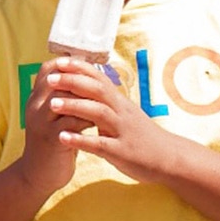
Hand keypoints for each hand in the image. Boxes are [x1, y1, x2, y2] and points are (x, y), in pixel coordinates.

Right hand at [15, 56, 91, 194]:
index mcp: (35, 99)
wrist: (39, 175)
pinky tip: (98, 123)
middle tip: (101, 85)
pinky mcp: (52, 139)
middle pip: (57, 81)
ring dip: (86, 100)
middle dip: (82, 81)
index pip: (48, 70)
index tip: (87, 67)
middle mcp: (35, 107)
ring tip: (102, 103)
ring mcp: (42, 123)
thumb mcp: (51, 117)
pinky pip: (71, 122)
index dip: (68, 65)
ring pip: (65, 100)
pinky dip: (87, 120)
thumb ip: (61, 100)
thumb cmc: (51, 143)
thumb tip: (81, 79)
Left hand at [46, 62, 175, 183]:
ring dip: (74, 107)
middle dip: (73, 82)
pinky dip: (81, 140)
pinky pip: (100, 144)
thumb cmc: (141, 135)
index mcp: (119, 102)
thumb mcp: (124, 113)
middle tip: (49, 79)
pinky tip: (62, 138)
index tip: (58, 61)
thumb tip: (84, 83)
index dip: (79, 69)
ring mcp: (122, 131)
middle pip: (97, 90)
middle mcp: (121, 112)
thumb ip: (106, 101)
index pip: (98, 78)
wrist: (170, 159)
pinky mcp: (122, 152)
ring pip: (99, 113)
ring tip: (52, 105)